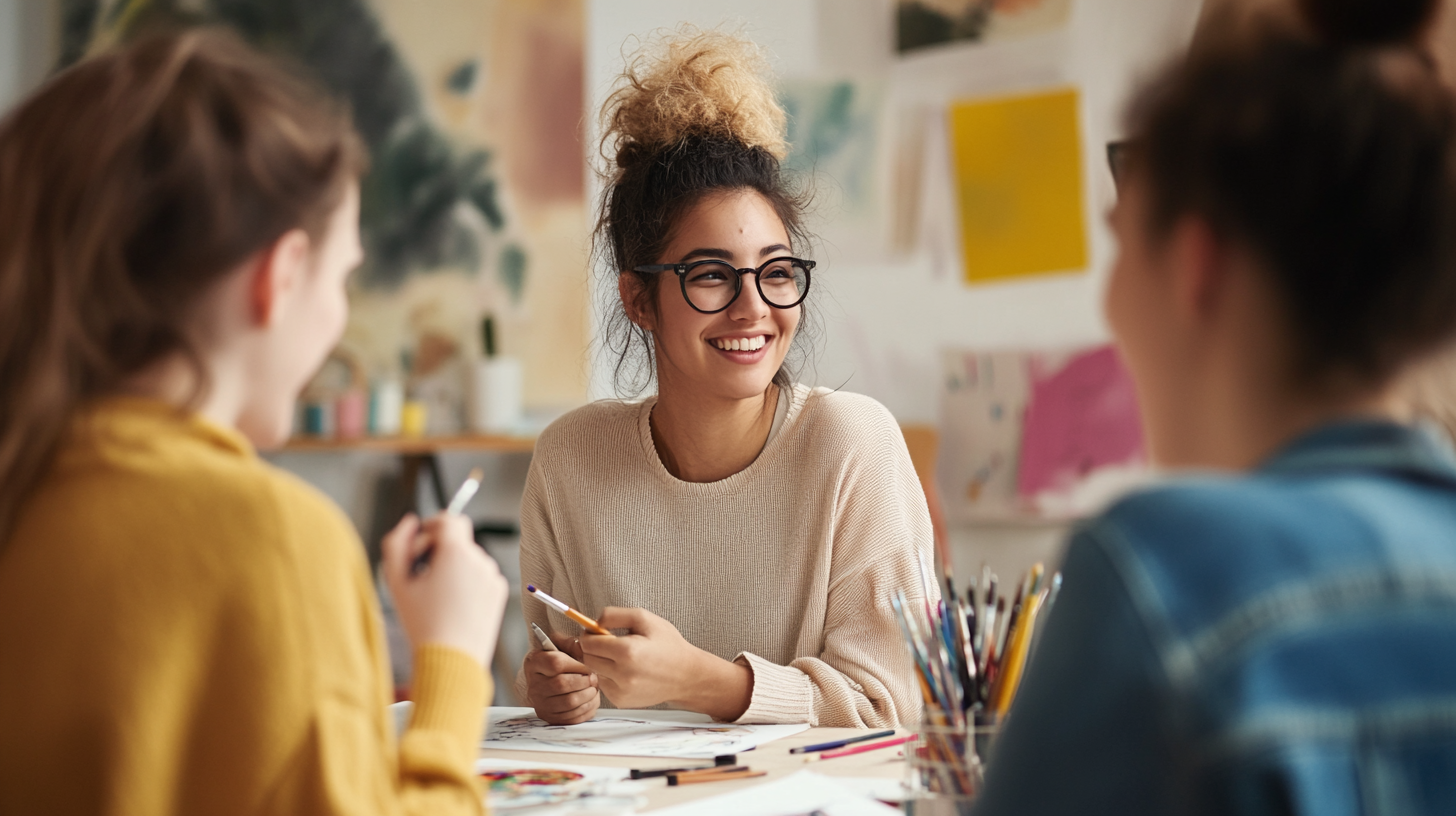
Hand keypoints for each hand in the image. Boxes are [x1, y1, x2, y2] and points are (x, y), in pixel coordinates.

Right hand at [381, 513, 507, 666]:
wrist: (451, 659)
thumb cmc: (423, 623)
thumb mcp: (397, 581)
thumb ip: (396, 542)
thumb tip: (410, 521)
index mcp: (456, 552)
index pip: (450, 519)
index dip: (432, 525)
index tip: (421, 541)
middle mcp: (480, 559)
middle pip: (457, 540)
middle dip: (439, 550)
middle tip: (421, 576)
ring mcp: (492, 576)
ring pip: (469, 559)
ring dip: (453, 568)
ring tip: (437, 596)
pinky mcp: (499, 591)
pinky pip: (480, 576)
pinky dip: (467, 582)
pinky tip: (454, 604)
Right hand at [523, 634, 599, 723]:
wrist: (548, 680)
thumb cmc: (559, 662)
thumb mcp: (563, 647)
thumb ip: (573, 644)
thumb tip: (589, 644)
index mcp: (534, 662)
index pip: (556, 663)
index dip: (577, 665)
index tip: (587, 666)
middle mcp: (534, 685)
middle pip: (562, 684)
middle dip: (584, 681)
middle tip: (593, 678)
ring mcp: (540, 703)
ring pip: (569, 702)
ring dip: (588, 695)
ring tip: (593, 688)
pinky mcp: (550, 718)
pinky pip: (572, 717)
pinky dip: (587, 708)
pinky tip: (590, 699)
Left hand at [580, 607, 751, 719]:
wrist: (686, 676)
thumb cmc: (668, 644)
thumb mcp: (646, 619)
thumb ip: (615, 615)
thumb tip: (592, 622)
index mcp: (627, 651)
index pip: (588, 643)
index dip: (590, 634)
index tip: (599, 631)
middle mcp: (622, 674)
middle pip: (587, 658)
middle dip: (594, 648)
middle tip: (611, 643)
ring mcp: (621, 691)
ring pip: (594, 672)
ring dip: (602, 663)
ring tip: (623, 658)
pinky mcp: (621, 701)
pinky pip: (604, 684)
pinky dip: (610, 676)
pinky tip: (628, 671)